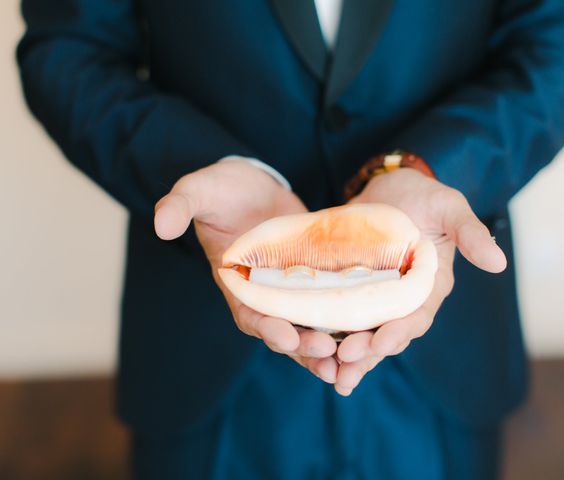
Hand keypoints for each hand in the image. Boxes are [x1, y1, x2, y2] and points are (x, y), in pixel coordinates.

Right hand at [154, 158, 339, 382]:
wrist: (252, 185)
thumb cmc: (222, 189)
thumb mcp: (198, 190)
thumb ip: (179, 205)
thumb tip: (160, 225)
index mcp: (235, 282)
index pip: (248, 313)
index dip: (266, 328)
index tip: (286, 338)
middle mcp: (263, 294)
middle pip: (284, 330)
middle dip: (304, 347)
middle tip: (328, 356)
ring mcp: (290, 288)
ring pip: (309, 326)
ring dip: (327, 345)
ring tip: (350, 361)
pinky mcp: (314, 278)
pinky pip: (329, 304)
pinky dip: (344, 320)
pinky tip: (368, 329)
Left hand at [333, 168, 506, 395]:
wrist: (389, 186)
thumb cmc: (424, 196)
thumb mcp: (449, 207)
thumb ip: (470, 232)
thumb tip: (499, 262)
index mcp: (427, 287)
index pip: (416, 317)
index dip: (400, 332)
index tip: (381, 342)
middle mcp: (400, 300)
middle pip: (385, 334)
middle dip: (367, 352)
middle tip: (344, 364)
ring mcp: (372, 297)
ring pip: (360, 333)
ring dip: (346, 355)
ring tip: (328, 374)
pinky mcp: (348, 289)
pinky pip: (336, 316)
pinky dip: (325, 332)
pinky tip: (307, 347)